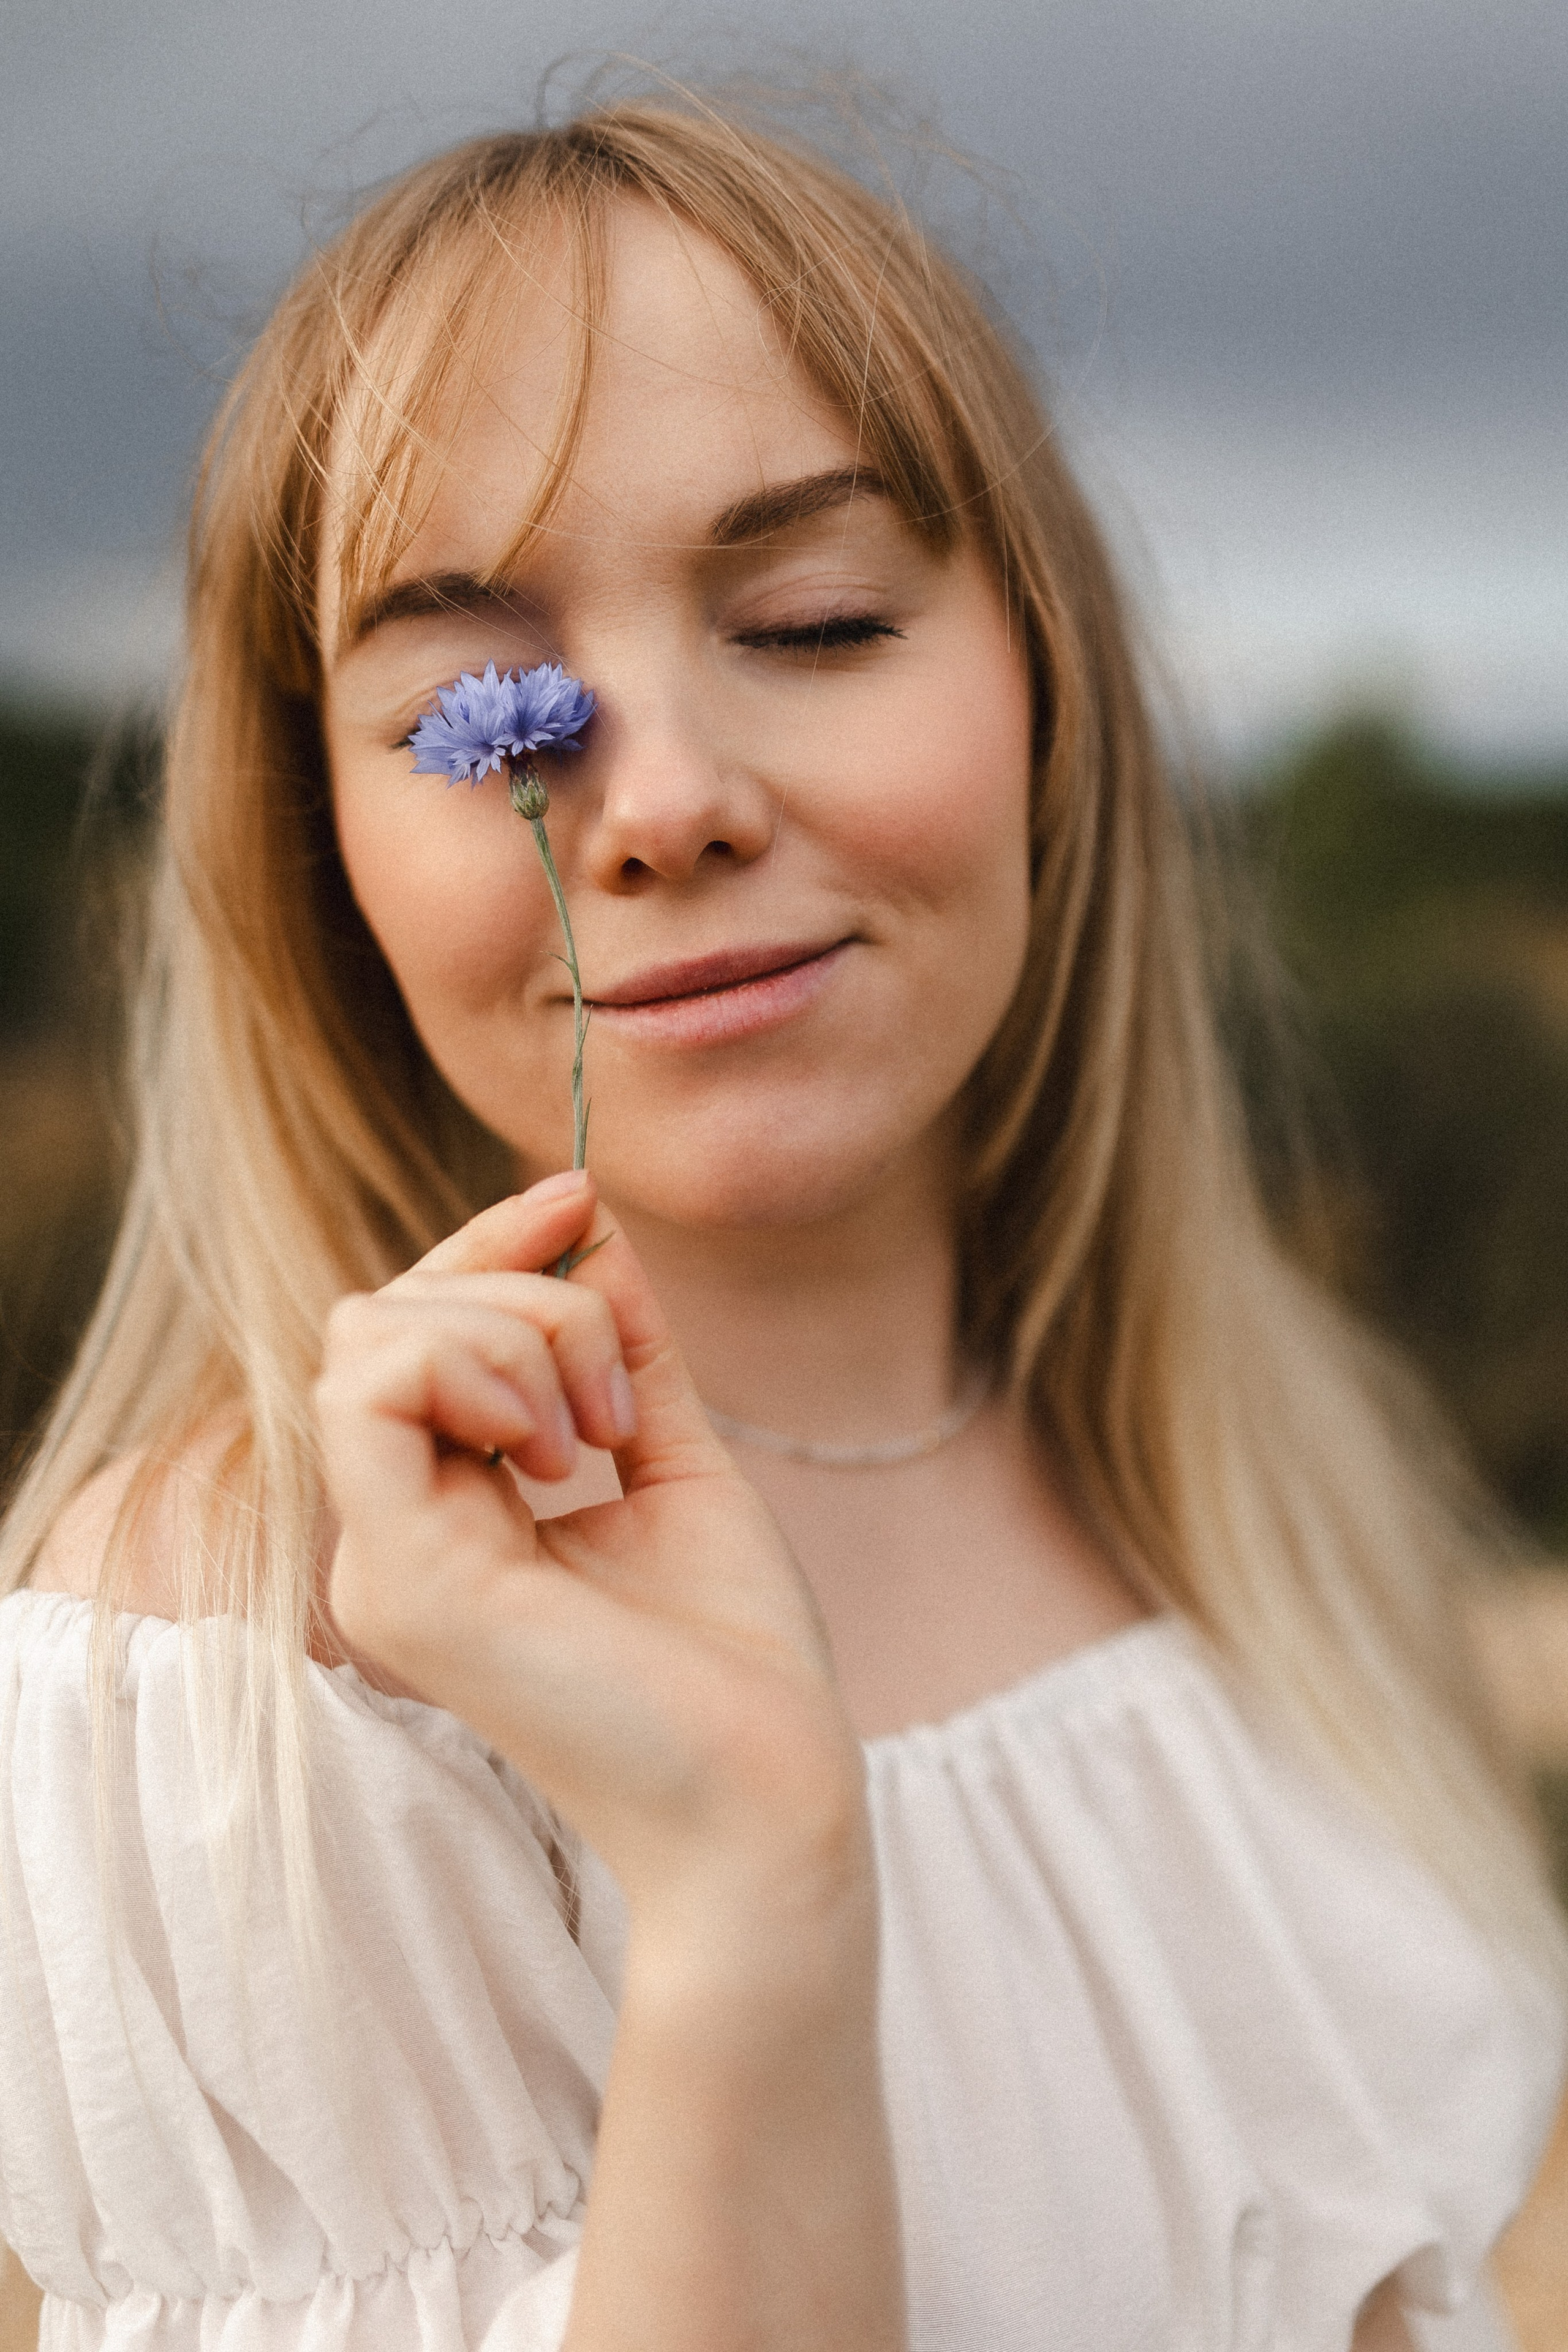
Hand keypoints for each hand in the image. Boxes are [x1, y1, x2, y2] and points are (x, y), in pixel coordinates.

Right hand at [317, 1170, 865, 1937]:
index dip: (487, 1246)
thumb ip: (623, 1343)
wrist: (772, 1796)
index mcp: (443, 1515)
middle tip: (620, 1403)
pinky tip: (566, 1449)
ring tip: (602, 1434)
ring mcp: (383, 1564)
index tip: (580, 1197)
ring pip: (374, 1334)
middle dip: (521, 1291)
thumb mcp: (673, 1455)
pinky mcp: (404, 1582)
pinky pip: (374, 1390)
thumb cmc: (734, 1656)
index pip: (408, 1331)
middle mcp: (390, 1538)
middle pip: (382, 1314)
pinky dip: (485, 1368)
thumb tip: (588, 1219)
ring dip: (518, 1333)